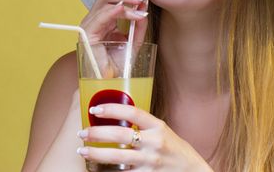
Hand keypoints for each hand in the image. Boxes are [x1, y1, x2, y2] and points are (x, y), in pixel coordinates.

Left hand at [77, 104, 212, 171]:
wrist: (191, 171)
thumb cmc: (175, 149)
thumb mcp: (164, 132)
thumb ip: (145, 126)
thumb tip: (118, 116)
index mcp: (158, 126)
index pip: (133, 113)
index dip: (112, 109)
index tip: (95, 108)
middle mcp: (155, 142)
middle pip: (120, 135)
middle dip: (97, 133)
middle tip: (82, 132)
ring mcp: (150, 161)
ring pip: (116, 157)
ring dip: (95, 153)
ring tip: (82, 150)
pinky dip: (106, 171)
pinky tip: (95, 168)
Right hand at [79, 0, 150, 75]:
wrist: (110, 83)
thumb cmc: (119, 65)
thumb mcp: (134, 41)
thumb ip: (138, 25)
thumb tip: (144, 6)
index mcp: (105, 21)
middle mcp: (95, 21)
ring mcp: (90, 25)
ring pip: (104, 1)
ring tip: (140, 3)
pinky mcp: (88, 33)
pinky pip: (101, 16)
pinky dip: (115, 10)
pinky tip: (127, 10)